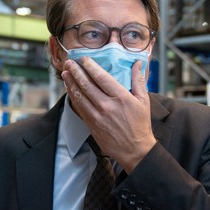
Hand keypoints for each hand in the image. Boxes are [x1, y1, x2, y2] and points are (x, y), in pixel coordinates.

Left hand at [61, 57, 155, 172]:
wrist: (135, 150)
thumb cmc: (141, 125)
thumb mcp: (144, 101)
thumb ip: (139, 80)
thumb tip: (137, 64)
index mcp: (121, 98)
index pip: (101, 77)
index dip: (90, 66)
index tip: (84, 59)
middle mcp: (107, 106)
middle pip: (86, 85)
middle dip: (76, 72)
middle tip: (69, 63)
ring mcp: (97, 116)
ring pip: (79, 96)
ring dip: (70, 83)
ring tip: (65, 73)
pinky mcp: (92, 125)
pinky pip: (79, 108)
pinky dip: (73, 97)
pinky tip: (70, 90)